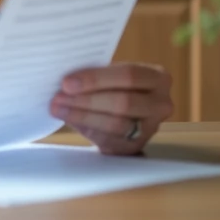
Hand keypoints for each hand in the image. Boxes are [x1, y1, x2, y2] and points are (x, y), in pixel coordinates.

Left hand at [50, 63, 173, 155]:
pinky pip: (110, 140)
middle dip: (87, 101)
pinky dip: (86, 129)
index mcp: (158, 77)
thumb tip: (66, 81)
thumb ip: (98, 74)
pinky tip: (70, 120)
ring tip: (58, 108)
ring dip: (82, 116)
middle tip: (58, 98)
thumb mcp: (114, 73)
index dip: (96, 79)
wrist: (124, 109)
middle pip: (123, 103)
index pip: (129, 75)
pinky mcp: (137, 147)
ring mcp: (151, 128)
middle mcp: (161, 104)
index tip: (67, 82)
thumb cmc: (114, 84)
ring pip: (116, 124)